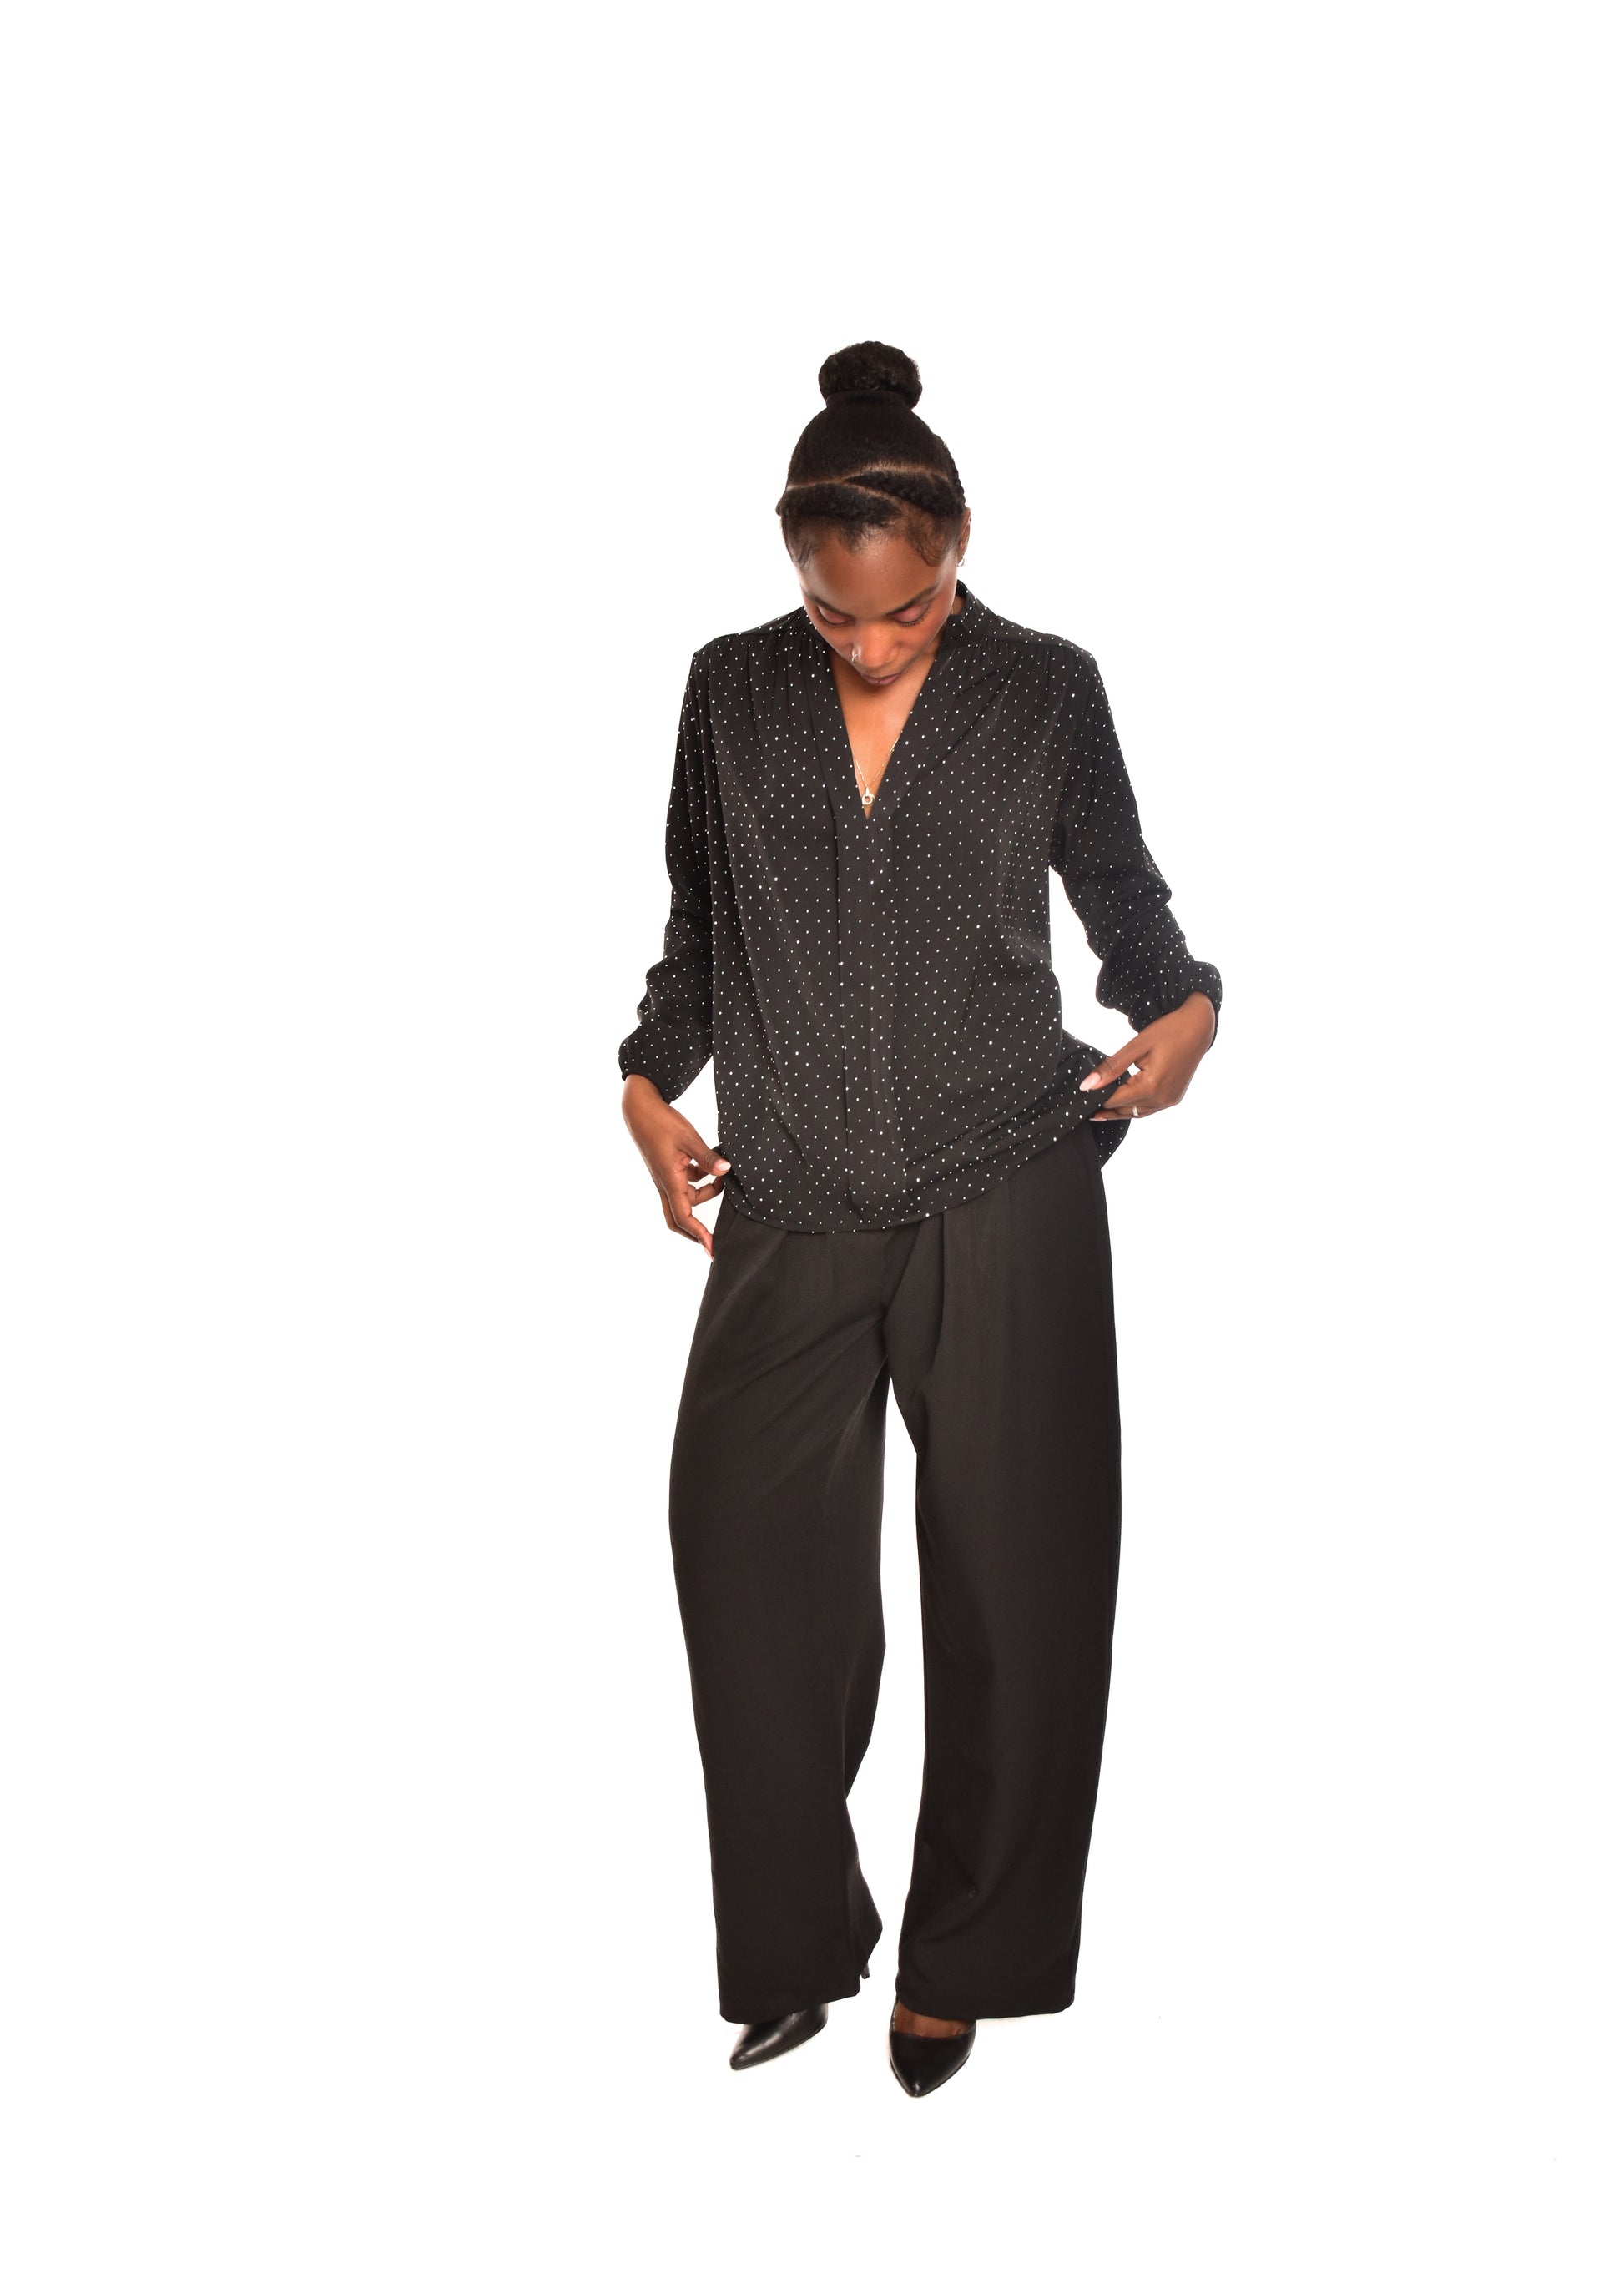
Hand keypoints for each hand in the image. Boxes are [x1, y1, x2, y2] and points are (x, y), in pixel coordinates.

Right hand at [621, 1074, 731, 1256]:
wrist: (640, 1109)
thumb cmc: (661, 1122)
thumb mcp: (689, 1139)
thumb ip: (708, 1158)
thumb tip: (726, 1171)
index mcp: (670, 1181)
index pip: (684, 1217)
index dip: (699, 1235)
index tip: (711, 1249)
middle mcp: (666, 1184)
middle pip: (678, 1218)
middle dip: (695, 1231)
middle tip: (713, 1240)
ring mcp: (666, 1177)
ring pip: (686, 1199)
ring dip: (705, 1194)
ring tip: (723, 1180)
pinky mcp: (668, 1168)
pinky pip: (685, 1183)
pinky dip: (700, 1180)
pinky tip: (711, 1166)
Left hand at [1079, 991, 1215, 1121]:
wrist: (1199, 1027)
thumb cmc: (1169, 1031)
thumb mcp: (1136, 1046)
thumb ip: (1111, 1068)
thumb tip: (1087, 1085)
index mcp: (1151, 1087)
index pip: (1114, 1100)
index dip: (1096, 1100)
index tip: (1079, 1097)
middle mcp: (1162, 1099)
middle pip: (1124, 1109)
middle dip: (1105, 1107)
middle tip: (1084, 1106)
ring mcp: (1170, 1101)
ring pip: (1136, 1113)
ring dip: (1118, 1111)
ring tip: (1097, 1110)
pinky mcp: (1174, 1098)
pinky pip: (1148, 1109)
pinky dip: (1134, 1108)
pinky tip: (1122, 1104)